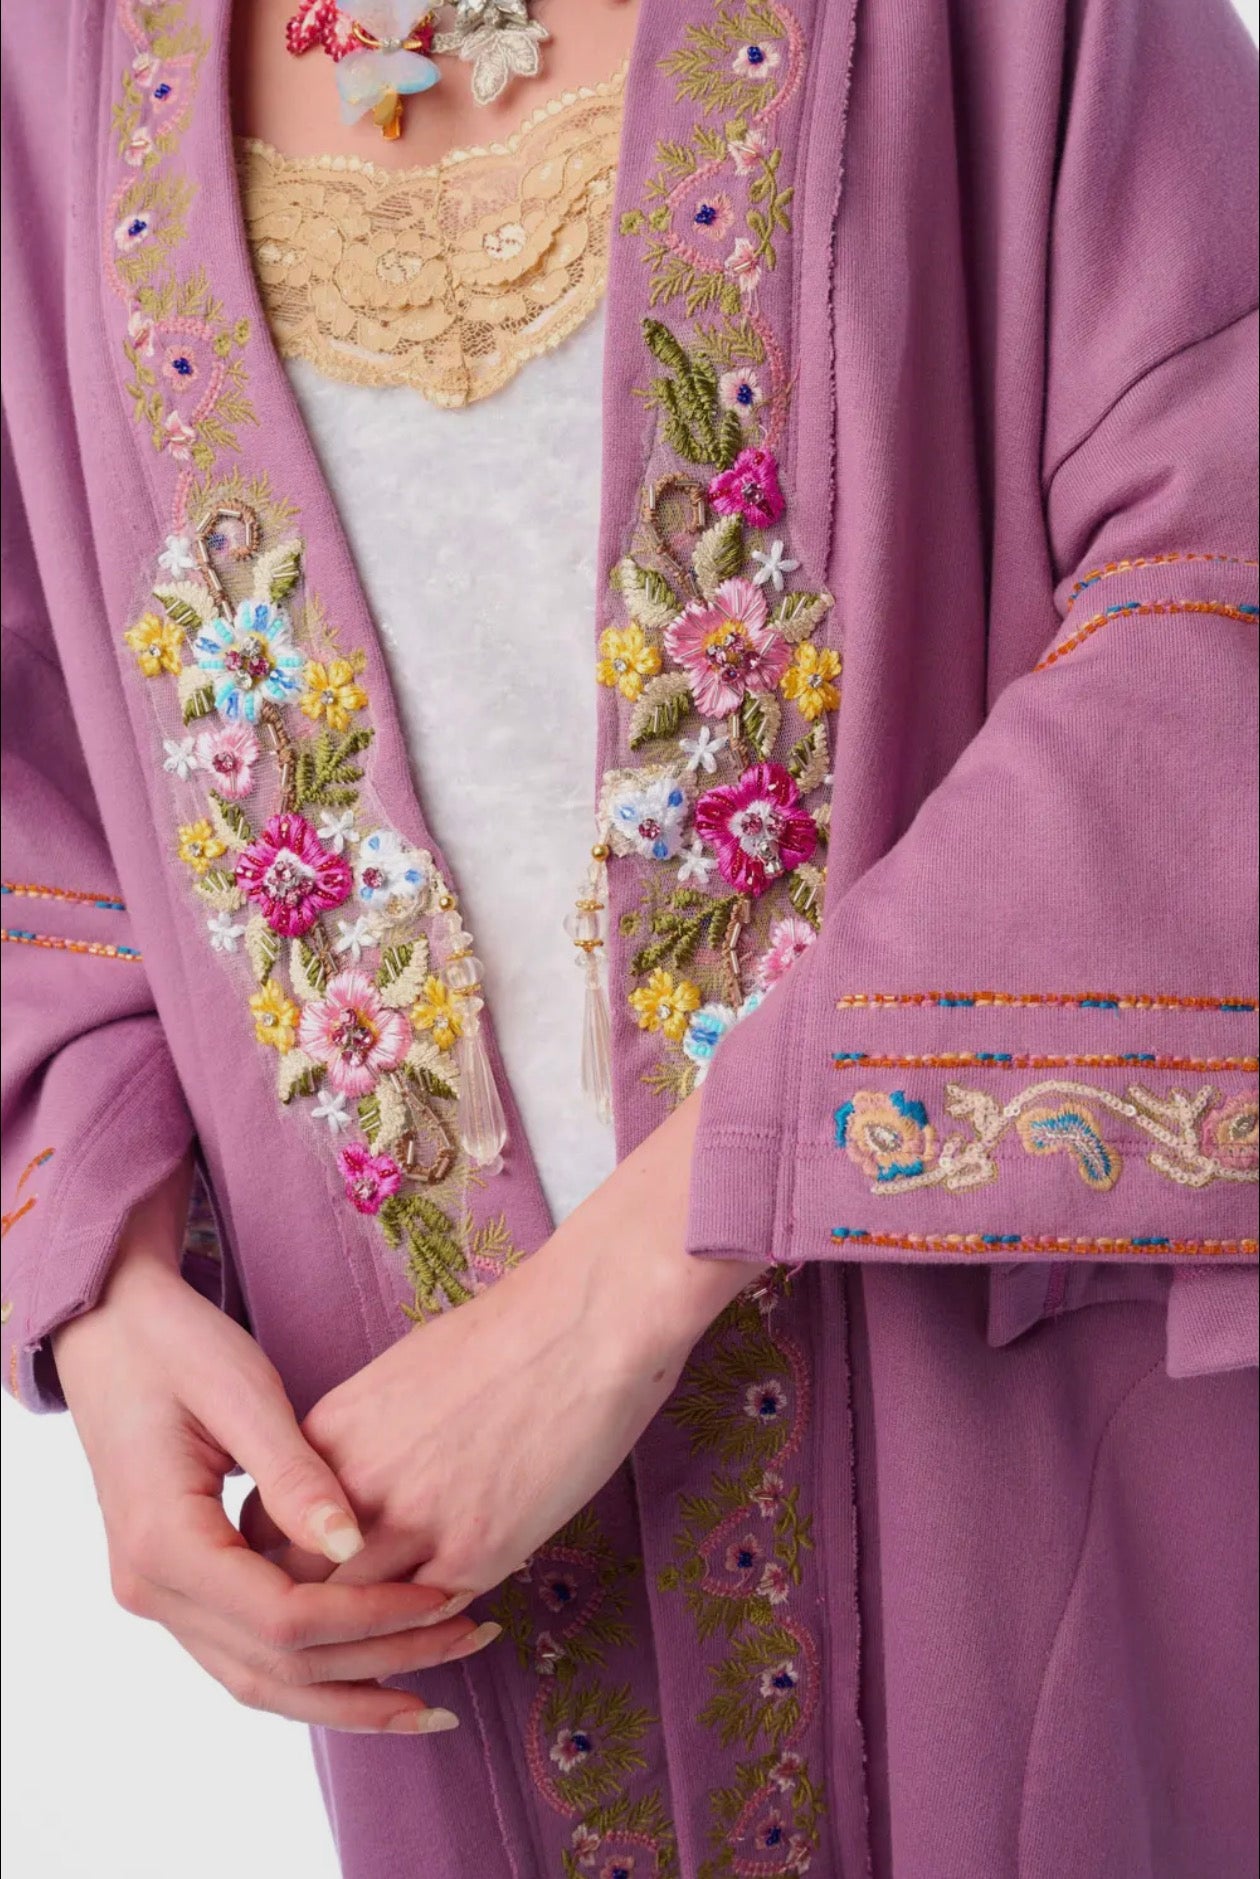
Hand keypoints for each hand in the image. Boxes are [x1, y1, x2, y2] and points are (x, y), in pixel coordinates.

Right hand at [54, 1162, 498, 1733]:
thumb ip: (293, 1474)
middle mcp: (153, 1589)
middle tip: (465, 1639)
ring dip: (349, 1692)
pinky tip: (374, 1670)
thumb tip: (351, 1543)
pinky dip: (314, 1671)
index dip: (368, 1616)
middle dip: (376, 1666)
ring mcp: (161, 1595)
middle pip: (276, 1668)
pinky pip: (249, 1654)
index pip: (281, 1619)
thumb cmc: (174, 1346)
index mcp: (163, 1543)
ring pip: (261, 1682)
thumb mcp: (241, 1393)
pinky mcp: (182, 1585)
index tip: (442, 1596)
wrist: (110, 1331)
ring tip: (433, 1696)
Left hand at [275, 1095, 760, 1598]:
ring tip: (388, 1633)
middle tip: (332, 1621)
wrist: (583, 1326)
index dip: (277, 1553)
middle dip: (307, 1605)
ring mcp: (414, 1523)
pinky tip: (448, 1620)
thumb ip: (364, 1436)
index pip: (263, 1521)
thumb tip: (357, 1475)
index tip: (301, 1567)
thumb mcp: (402, 1373)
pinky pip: (429, 1616)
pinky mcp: (476, 1552)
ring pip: (353, 1613)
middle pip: (293, 1579)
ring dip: (368, 1627)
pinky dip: (431, 1624)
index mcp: (332, 1430)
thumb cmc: (505, 1333)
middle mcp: (358, 1483)